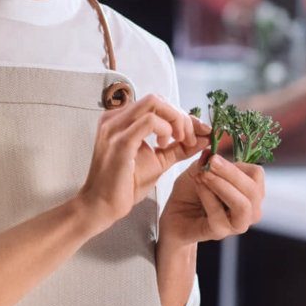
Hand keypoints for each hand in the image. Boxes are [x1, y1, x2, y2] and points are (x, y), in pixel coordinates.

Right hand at [77, 96, 210, 229]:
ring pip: (154, 103)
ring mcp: (115, 127)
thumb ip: (179, 147)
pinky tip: (164, 146)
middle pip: (157, 99)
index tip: (198, 132)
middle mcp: (115, 118)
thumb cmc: (125, 185)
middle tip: (189, 139)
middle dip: (180, 116)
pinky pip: (149, 121)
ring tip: (179, 142)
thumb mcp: (158, 161)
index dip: (181, 115)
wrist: (102, 206)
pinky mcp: (120, 141)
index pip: (157, 103)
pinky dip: (165, 129)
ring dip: (176, 121)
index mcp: (121, 119)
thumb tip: (204, 137)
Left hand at [159, 153, 264, 247]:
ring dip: (222, 186)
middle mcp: (250, 209)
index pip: (257, 175)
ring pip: (242, 205)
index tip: (215, 157)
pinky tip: (198, 185)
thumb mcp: (201, 169)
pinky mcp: (221, 232)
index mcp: (250, 191)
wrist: (175, 214)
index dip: (237, 165)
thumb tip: (214, 149)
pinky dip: (208, 196)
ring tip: (203, 175)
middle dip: (230, 173)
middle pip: (253, 190)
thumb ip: (210, 160)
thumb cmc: (192, 192)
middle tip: (211, 163)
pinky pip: (219, 214)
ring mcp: (237, 224)